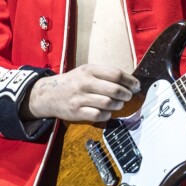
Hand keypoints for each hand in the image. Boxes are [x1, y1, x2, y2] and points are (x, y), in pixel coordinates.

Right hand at [22, 63, 140, 122]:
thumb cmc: (73, 82)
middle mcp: (85, 83)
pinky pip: (98, 115)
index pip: (116, 74)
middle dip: (126, 94)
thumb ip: (104, 75)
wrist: (49, 94)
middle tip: (129, 96)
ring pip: (108, 103)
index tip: (136, 85)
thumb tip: (128, 82)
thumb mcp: (87, 71)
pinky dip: (107, 114)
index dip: (129, 80)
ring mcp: (80, 98)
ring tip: (119, 104)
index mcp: (89, 70)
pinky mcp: (76, 112)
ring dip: (118, 105)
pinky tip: (108, 112)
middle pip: (114, 89)